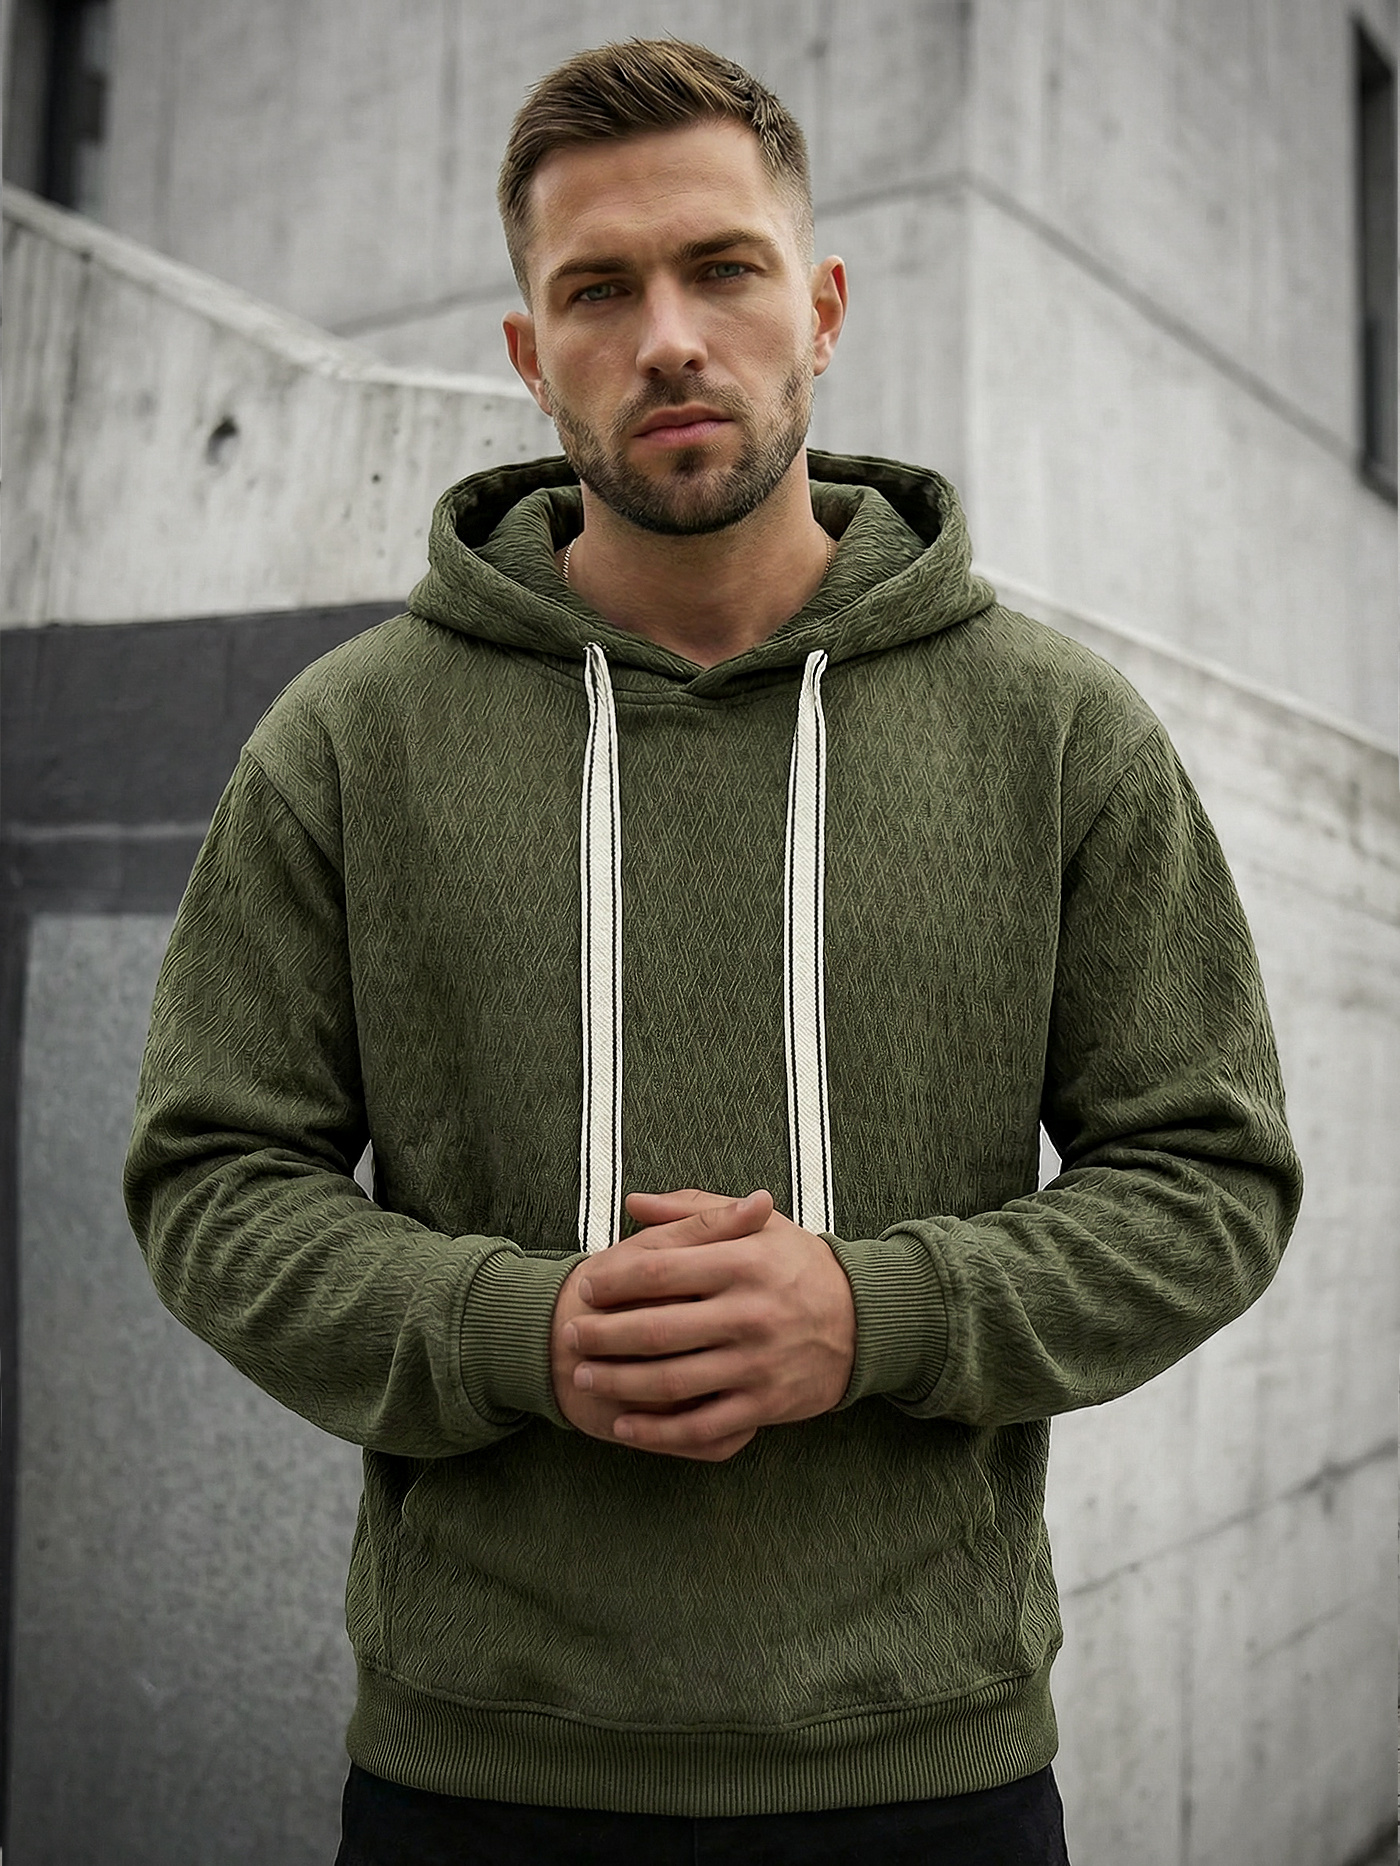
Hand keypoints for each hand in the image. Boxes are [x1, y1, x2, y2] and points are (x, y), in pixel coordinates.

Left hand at [549, 1186, 855, 1462]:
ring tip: (584, 1376)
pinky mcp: (766, 1405)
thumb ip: (694, 1211)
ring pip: (671, 1382)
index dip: (614, 1281)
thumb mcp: (757, 1226)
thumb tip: (634, 1203)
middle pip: (656, 1329)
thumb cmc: (797, 1265)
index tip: (587, 1287)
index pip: (660, 1270)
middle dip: (603, 1336)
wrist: (865, 1320)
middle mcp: (750, 1313)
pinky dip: (657, 1432)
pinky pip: (702, 1427)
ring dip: (617, 1383)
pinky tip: (624, 1425)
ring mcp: (758, 1363)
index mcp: (744, 1262)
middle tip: (570, 1336)